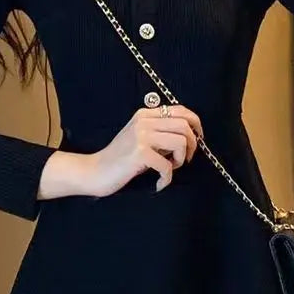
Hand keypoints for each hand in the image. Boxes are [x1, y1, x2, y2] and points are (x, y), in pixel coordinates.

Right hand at [87, 103, 203, 195]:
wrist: (94, 171)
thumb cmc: (120, 159)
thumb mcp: (140, 137)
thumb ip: (159, 131)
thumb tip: (189, 136)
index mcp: (145, 114)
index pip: (181, 110)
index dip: (196, 124)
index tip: (198, 139)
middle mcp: (144, 121)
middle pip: (185, 126)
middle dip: (192, 146)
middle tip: (183, 161)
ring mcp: (141, 136)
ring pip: (181, 142)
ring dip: (180, 161)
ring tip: (169, 169)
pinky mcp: (139, 153)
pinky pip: (168, 165)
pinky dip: (167, 178)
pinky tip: (159, 183)